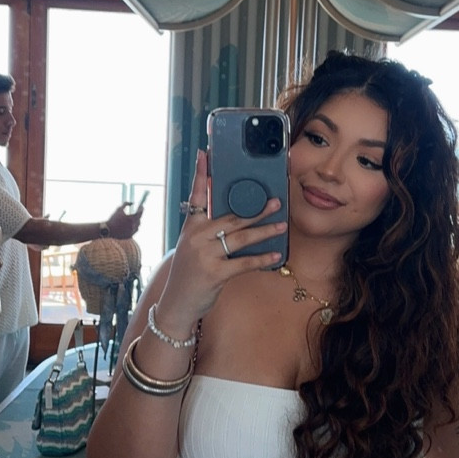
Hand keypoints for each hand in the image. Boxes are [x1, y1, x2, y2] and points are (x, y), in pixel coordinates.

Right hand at [105, 202, 144, 238]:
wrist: (108, 229)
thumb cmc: (113, 218)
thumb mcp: (119, 209)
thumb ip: (126, 204)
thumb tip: (132, 202)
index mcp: (131, 218)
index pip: (140, 212)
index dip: (141, 209)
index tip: (141, 207)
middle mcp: (133, 225)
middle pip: (139, 219)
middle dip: (139, 215)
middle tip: (137, 213)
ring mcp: (132, 231)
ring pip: (138, 226)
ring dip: (137, 222)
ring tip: (135, 219)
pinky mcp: (129, 236)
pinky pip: (134, 231)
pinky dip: (134, 228)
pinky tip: (132, 225)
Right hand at [155, 150, 286, 330]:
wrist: (177, 304)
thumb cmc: (189, 273)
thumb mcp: (192, 247)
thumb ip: (209, 231)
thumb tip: (238, 217)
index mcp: (190, 227)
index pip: (196, 195)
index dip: (200, 174)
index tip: (205, 153)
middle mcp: (196, 237)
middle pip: (231, 217)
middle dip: (255, 209)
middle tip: (275, 201)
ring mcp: (204, 255)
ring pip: (241, 238)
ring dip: (265, 230)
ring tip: (281, 224)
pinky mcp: (215, 273)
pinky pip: (244, 262)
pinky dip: (262, 259)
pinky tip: (276, 255)